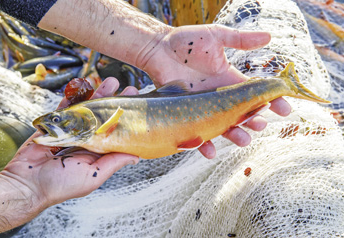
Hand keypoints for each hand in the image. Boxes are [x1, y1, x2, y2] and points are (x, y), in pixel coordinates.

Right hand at [0, 78, 138, 207]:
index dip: (125, 118)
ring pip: (86, 110)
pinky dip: (71, 98)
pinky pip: (63, 109)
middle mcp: (85, 140)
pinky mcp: (52, 126)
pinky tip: (81, 87)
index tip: (137, 106)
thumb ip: (114, 163)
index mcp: (97, 151)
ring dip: (97, 95)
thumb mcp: (94, 175)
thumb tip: (137, 157)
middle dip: (115, 102)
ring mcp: (69, 132)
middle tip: (129, 89)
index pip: (114, 131)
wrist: (27, 185)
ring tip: (111, 82)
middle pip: (103, 117)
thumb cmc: (61, 185)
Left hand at [141, 24, 291, 157]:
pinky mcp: (186, 114)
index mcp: (229, 80)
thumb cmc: (186, 42)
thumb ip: (240, 39)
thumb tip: (269, 37)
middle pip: (241, 113)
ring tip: (243, 140)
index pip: (254, 93)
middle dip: (253, 121)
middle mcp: (218, 96)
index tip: (284, 109)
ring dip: (234, 135)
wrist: (158, 49)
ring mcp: (203, 107)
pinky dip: (203, 144)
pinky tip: (210, 152)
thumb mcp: (217, 36)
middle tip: (261, 126)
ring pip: (222, 126)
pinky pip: (196, 132)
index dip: (270, 101)